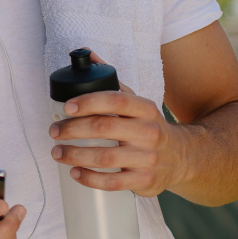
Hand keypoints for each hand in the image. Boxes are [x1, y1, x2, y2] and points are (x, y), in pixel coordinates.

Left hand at [49, 50, 190, 197]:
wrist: (183, 158)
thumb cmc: (149, 127)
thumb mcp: (138, 102)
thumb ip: (112, 81)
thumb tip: (88, 55)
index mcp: (145, 109)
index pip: (115, 100)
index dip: (88, 101)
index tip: (66, 106)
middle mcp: (149, 132)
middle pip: (104, 128)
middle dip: (72, 129)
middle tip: (54, 131)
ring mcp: (148, 159)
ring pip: (104, 157)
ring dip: (74, 155)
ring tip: (57, 152)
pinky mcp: (144, 181)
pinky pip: (112, 183)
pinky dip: (89, 178)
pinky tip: (75, 172)